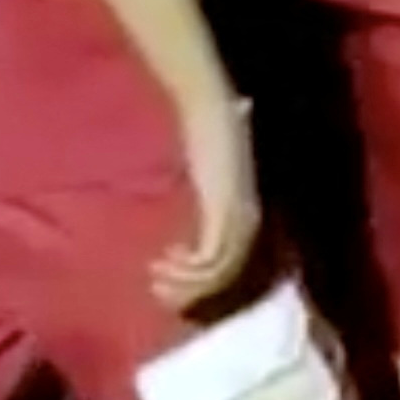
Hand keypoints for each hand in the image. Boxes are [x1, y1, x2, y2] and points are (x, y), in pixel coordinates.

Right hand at [155, 95, 259, 309]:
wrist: (210, 107)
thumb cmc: (210, 126)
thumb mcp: (209, 164)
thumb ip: (207, 174)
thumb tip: (210, 145)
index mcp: (245, 213)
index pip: (230, 265)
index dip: (201, 281)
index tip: (167, 280)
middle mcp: (246, 220)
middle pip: (224, 276)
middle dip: (189, 290)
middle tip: (157, 291)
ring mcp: (236, 216)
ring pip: (215, 272)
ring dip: (183, 283)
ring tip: (154, 278)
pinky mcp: (222, 211)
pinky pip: (208, 258)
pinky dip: (186, 268)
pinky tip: (163, 259)